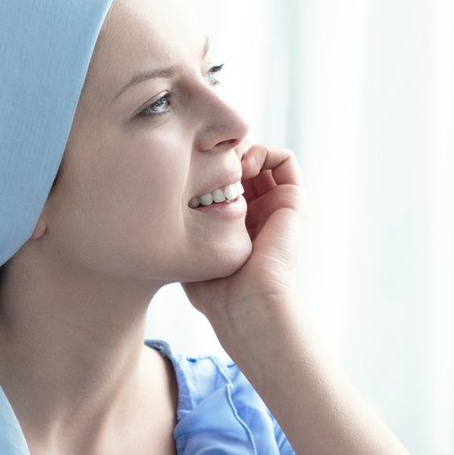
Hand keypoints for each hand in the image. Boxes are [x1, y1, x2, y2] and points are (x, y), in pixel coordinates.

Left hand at [180, 142, 305, 332]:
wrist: (249, 303)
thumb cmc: (214, 290)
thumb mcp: (189, 251)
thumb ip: (180, 228)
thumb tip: (159, 202)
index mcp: (234, 223)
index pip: (220, 180)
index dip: (205, 167)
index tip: (188, 171)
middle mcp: (257, 211)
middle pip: (239, 164)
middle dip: (222, 154)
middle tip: (206, 160)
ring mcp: (276, 205)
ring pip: (261, 158)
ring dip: (243, 151)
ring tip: (225, 163)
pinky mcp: (294, 202)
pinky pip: (284, 160)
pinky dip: (264, 153)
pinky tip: (242, 167)